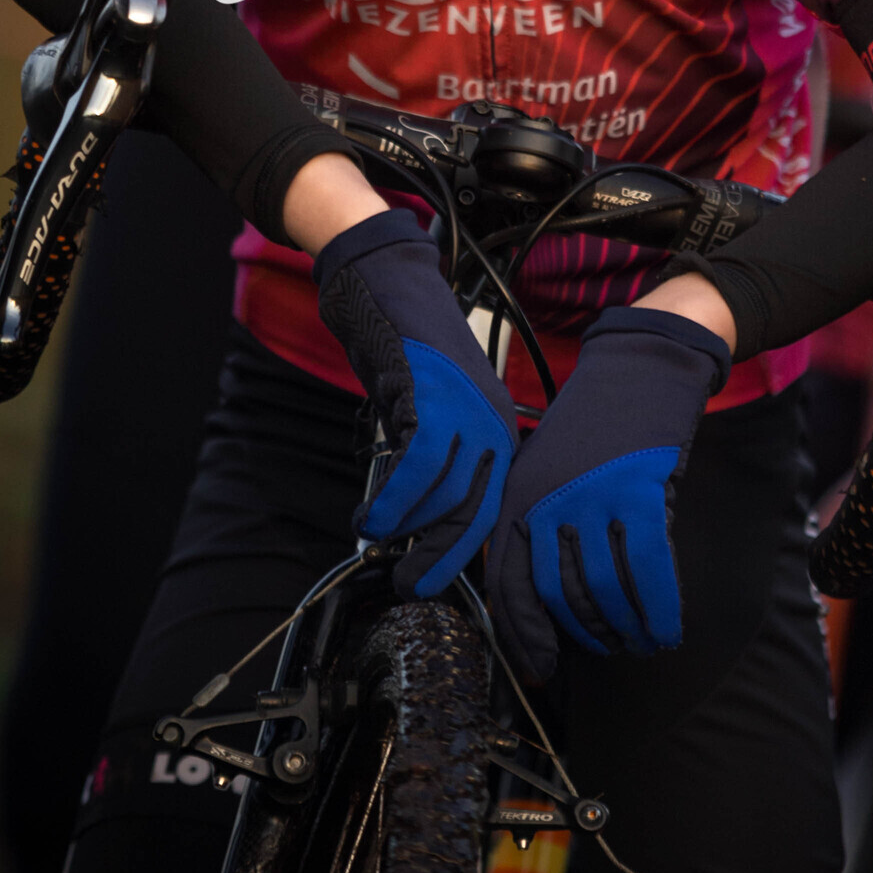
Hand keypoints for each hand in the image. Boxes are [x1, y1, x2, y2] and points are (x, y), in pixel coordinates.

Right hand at [314, 210, 516, 595]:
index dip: (465, 553)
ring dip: (404, 526)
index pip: (493, 507)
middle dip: (440, 557)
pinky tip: (371, 512)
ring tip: (376, 532)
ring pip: (444, 494)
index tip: (438, 581)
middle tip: (410, 585)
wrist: (388, 288)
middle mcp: (493, 420)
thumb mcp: (433, 416)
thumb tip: (424, 527)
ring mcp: (466, 407)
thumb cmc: (407, 355)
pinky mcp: (433, 396)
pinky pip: (416, 467)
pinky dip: (392, 500)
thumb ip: (439, 465)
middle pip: (475, 510)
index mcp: (500, 429)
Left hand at [487, 304, 729, 686]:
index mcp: (518, 497)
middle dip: (587, 634)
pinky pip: (650, 570)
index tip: (539, 671)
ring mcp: (594, 496)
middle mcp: (548, 500)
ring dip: (625, 628)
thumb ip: (540, 529)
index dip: (523, 638)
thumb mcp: (547, 470)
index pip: (509, 588)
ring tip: (639, 640)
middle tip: (609, 647)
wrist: (639, 365)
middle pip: (562, 597)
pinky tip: (666, 628)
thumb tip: (547, 605)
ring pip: (607, 591)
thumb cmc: (596, 425)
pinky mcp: (640, 491)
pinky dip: (659, 608)